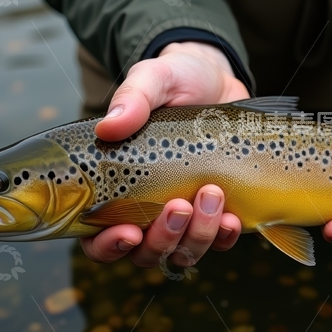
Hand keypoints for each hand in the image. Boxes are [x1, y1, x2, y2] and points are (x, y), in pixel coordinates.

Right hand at [81, 41, 247, 264]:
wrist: (219, 79)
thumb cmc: (175, 80)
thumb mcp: (152, 79)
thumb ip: (132, 99)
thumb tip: (109, 127)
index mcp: (116, 187)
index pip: (98, 238)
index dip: (109, 246)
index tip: (129, 232)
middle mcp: (147, 209)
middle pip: (145, 253)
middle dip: (163, 238)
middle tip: (179, 205)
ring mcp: (185, 214)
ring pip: (183, 252)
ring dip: (197, 234)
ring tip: (212, 194)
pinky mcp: (219, 211)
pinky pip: (220, 242)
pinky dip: (225, 236)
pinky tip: (232, 218)